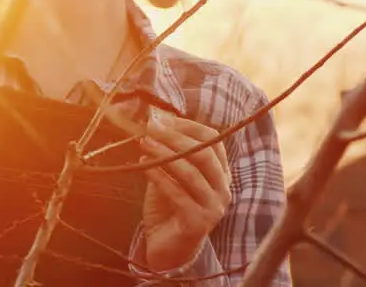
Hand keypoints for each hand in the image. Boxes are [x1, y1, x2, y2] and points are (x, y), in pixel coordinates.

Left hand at [138, 112, 232, 272]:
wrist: (169, 247)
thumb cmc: (169, 206)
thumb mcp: (170, 174)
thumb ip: (167, 153)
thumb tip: (153, 122)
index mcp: (221, 174)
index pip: (213, 140)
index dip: (188, 126)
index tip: (163, 119)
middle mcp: (223, 189)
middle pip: (204, 154)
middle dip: (175, 138)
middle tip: (150, 129)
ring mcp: (213, 207)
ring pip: (190, 173)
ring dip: (163, 154)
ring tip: (143, 143)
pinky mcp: (198, 222)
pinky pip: (176, 193)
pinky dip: (157, 176)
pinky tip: (142, 166)